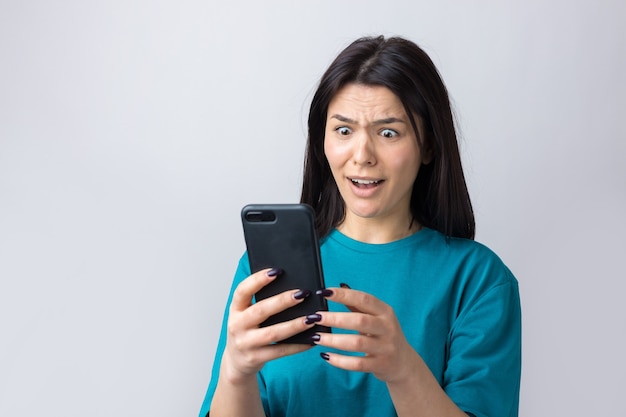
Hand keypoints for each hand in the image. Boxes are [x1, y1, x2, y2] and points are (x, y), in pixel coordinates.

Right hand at [220, 268, 314, 382]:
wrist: (236, 362)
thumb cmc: (247, 331)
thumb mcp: (246, 315)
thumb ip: (261, 301)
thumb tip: (291, 286)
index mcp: (235, 309)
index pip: (243, 290)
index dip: (258, 280)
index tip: (277, 271)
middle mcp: (237, 325)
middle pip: (261, 310)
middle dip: (283, 301)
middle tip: (303, 293)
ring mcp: (246, 343)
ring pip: (273, 333)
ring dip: (294, 325)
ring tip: (312, 318)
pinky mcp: (256, 358)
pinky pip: (280, 351)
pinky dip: (298, 345)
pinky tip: (312, 339)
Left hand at [312, 285, 418, 383]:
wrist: (403, 363)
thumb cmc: (384, 335)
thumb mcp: (376, 317)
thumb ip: (358, 304)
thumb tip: (340, 286)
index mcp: (385, 312)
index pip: (364, 299)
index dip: (343, 295)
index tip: (323, 292)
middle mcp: (387, 328)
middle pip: (359, 321)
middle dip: (335, 318)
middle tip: (315, 317)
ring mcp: (385, 347)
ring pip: (357, 343)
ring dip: (333, 340)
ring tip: (316, 337)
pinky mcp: (380, 365)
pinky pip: (357, 364)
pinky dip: (340, 360)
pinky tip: (325, 356)